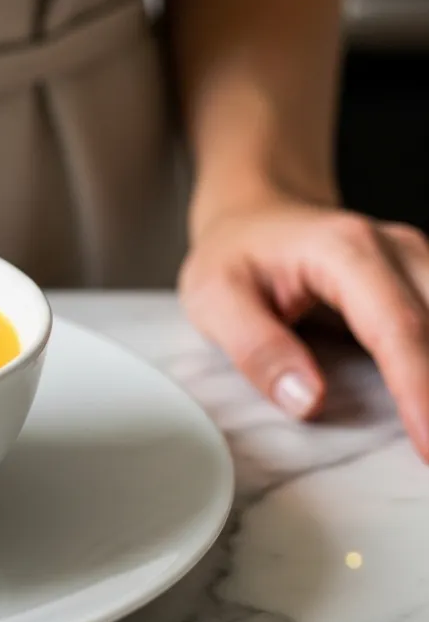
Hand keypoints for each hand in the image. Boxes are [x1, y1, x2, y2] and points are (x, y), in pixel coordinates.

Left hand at [180, 194, 428, 459]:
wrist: (254, 215)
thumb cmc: (233, 255)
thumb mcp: (215, 298)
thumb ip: (258, 348)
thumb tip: (308, 400)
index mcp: (346, 251)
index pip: (398, 330)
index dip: (420, 392)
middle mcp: (398, 250)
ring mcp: (420, 264)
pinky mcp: (426, 283)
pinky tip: (428, 406)